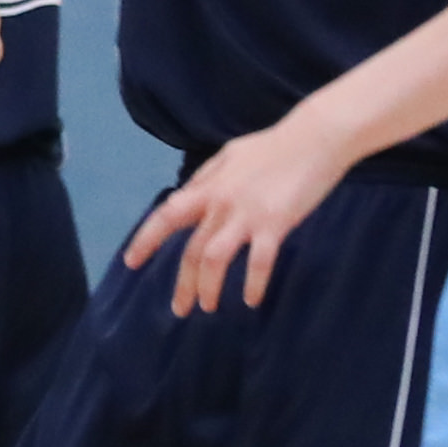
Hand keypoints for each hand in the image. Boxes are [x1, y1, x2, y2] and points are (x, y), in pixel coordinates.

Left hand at [123, 116, 352, 315]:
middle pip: (191, 249)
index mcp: (209, 186)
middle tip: (179, 310)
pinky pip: (258, 262)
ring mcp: (247, 213)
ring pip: (214, 258)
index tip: (131, 262)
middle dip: (183, 283)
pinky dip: (253, 284)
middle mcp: (221, 202)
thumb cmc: (275, 147)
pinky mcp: (275, 222)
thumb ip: (208, 177)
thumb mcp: (231, 155)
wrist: (315, 137)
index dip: (146, 240)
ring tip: (208, 307)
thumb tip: (187, 193)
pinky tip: (251, 300)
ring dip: (208, 287)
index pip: (167, 215)